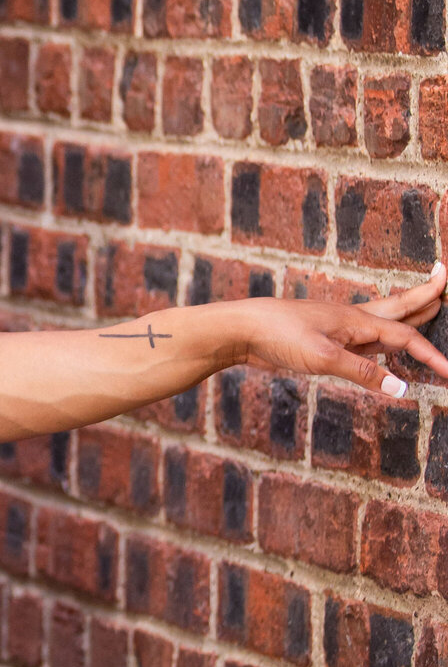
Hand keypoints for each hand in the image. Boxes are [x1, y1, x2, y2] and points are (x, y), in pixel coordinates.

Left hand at [237, 261, 447, 396]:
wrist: (239, 328)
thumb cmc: (278, 336)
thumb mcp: (323, 357)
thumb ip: (364, 373)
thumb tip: (404, 389)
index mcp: (355, 320)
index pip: (404, 337)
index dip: (431, 355)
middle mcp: (350, 318)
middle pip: (397, 307)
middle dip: (423, 296)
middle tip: (444, 278)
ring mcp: (336, 327)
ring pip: (381, 319)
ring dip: (406, 314)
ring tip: (428, 305)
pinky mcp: (322, 338)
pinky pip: (362, 336)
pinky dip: (380, 336)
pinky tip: (380, 342)